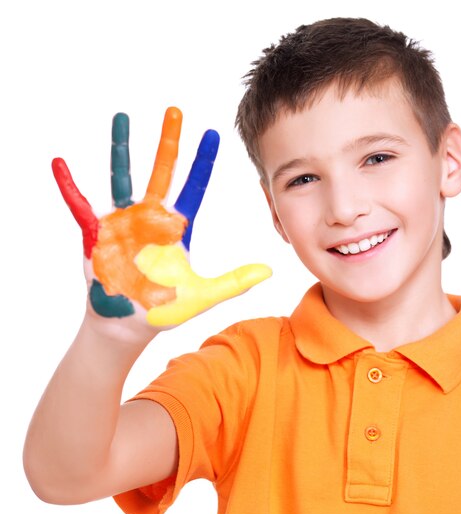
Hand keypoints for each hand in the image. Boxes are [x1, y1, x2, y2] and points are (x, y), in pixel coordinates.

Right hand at [52, 107, 270, 327]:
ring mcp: (122, 221)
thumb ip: (234, 282)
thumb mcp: (203, 295)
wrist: (127, 325)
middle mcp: (150, 217)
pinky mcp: (97, 233)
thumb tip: (269, 272)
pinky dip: (70, 186)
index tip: (213, 133)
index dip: (204, 161)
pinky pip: (80, 205)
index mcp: (176, 227)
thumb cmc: (163, 309)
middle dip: (169, 141)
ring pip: (122, 175)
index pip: (194, 186)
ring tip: (122, 117)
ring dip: (122, 147)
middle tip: (175, 110)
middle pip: (162, 171)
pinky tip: (61, 163)